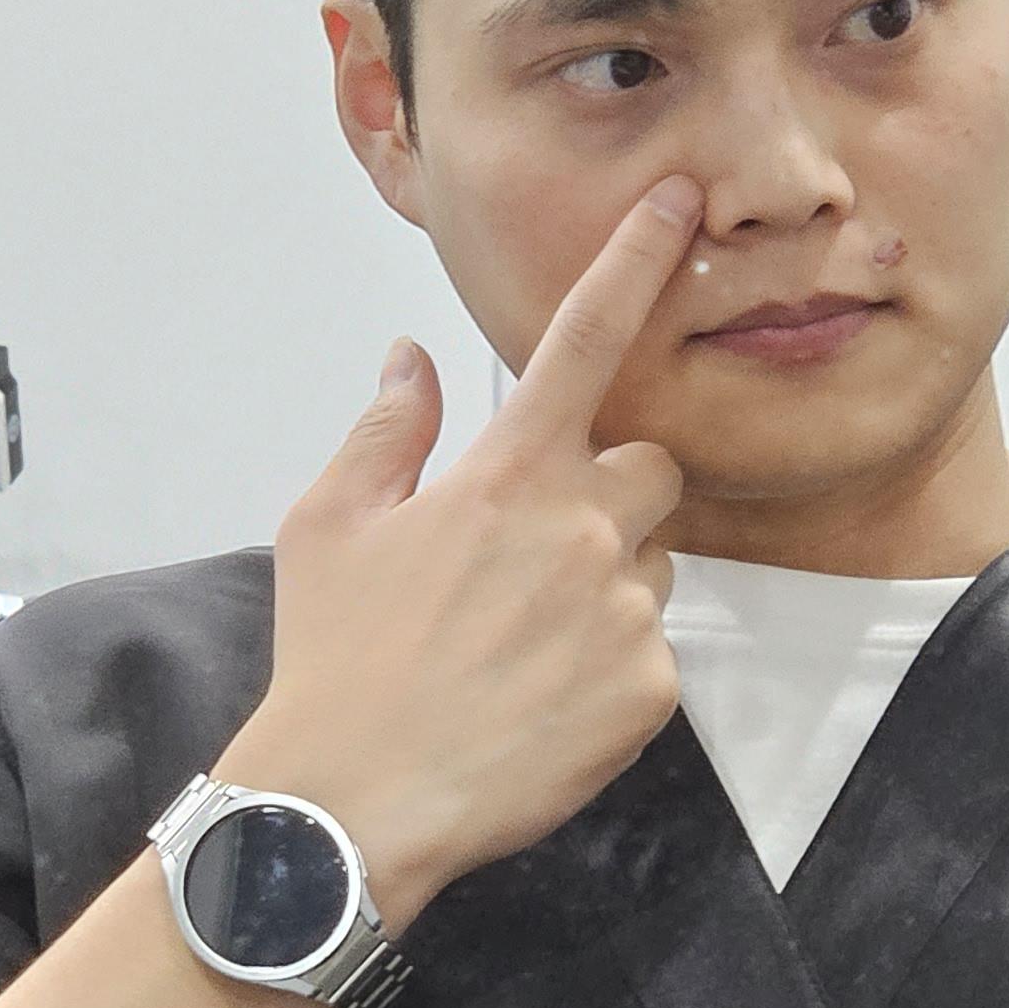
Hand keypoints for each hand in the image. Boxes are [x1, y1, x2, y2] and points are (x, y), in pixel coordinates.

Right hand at [221, 178, 703, 923]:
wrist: (355, 803)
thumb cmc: (335, 659)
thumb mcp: (330, 524)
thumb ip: (387, 428)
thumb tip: (409, 357)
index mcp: (506, 472)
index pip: (586, 338)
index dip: (635, 260)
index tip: (678, 204)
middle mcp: (581, 526)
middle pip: (651, 465)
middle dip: (614, 488)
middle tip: (539, 549)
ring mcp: (624, 610)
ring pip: (657, 561)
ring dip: (612, 579)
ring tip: (525, 640)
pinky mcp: (650, 688)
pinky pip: (655, 650)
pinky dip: (611, 666)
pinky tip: (543, 698)